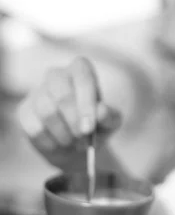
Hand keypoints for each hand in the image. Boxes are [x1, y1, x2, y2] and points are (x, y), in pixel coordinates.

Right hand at [18, 56, 121, 170]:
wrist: (75, 144)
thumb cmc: (95, 127)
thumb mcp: (110, 123)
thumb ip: (109, 116)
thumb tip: (101, 112)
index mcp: (81, 70)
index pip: (83, 77)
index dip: (86, 103)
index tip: (89, 128)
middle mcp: (57, 75)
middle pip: (62, 94)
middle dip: (74, 121)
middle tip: (82, 139)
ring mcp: (37, 91)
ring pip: (47, 112)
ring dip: (63, 134)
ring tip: (73, 142)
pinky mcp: (24, 111)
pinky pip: (34, 128)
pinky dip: (50, 142)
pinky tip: (59, 144)